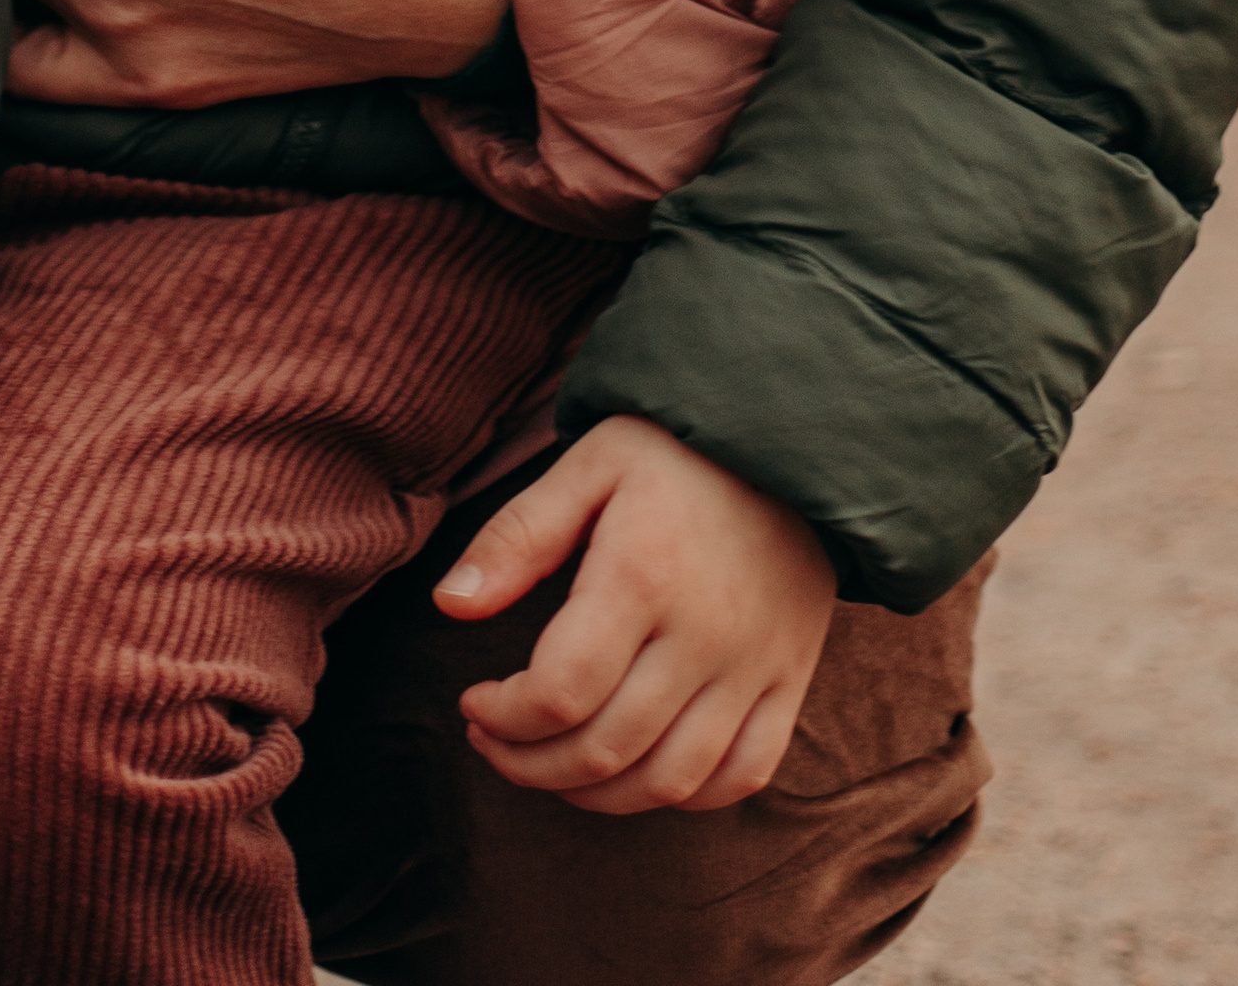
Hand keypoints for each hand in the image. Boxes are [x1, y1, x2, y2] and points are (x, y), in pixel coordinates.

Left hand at [443, 417, 837, 813]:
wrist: (789, 442)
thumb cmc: (675, 450)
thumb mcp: (587, 464)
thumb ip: (516, 536)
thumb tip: (449, 604)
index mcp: (642, 576)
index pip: (560, 691)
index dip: (504, 717)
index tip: (474, 702)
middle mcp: (704, 635)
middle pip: (606, 749)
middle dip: (530, 763)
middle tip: (493, 741)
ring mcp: (754, 666)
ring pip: (669, 780)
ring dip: (595, 794)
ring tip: (549, 763)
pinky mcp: (788, 681)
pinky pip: (742, 775)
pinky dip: (684, 796)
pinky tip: (636, 772)